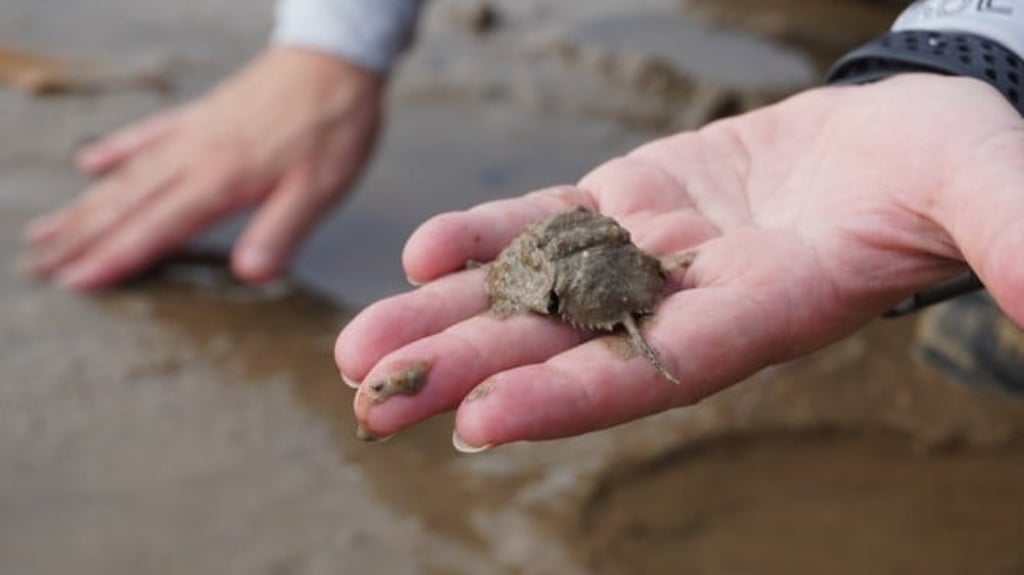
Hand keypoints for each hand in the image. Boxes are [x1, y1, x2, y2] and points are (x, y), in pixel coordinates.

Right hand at [25, 46, 382, 287]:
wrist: (335, 60)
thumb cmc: (331, 128)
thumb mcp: (320, 189)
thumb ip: (281, 231)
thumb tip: (248, 276)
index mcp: (220, 181)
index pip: (155, 228)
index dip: (114, 258)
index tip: (73, 284)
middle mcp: (193, 157)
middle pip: (125, 204)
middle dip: (80, 239)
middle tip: (38, 267)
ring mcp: (191, 133)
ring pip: (125, 175)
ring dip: (84, 205)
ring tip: (45, 229)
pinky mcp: (200, 115)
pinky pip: (146, 136)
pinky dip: (115, 151)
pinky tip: (89, 162)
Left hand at [336, 74, 1023, 449]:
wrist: (899, 137)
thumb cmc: (949, 165)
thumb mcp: (986, 186)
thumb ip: (1008, 237)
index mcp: (766, 312)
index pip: (657, 368)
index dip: (573, 394)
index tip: (479, 423)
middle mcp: (691, 296)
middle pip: (567, 341)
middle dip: (469, 368)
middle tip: (369, 399)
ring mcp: (652, 248)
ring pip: (537, 286)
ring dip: (448, 314)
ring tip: (358, 347)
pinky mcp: (633, 199)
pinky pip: (549, 221)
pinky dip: (488, 235)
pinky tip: (423, 252)